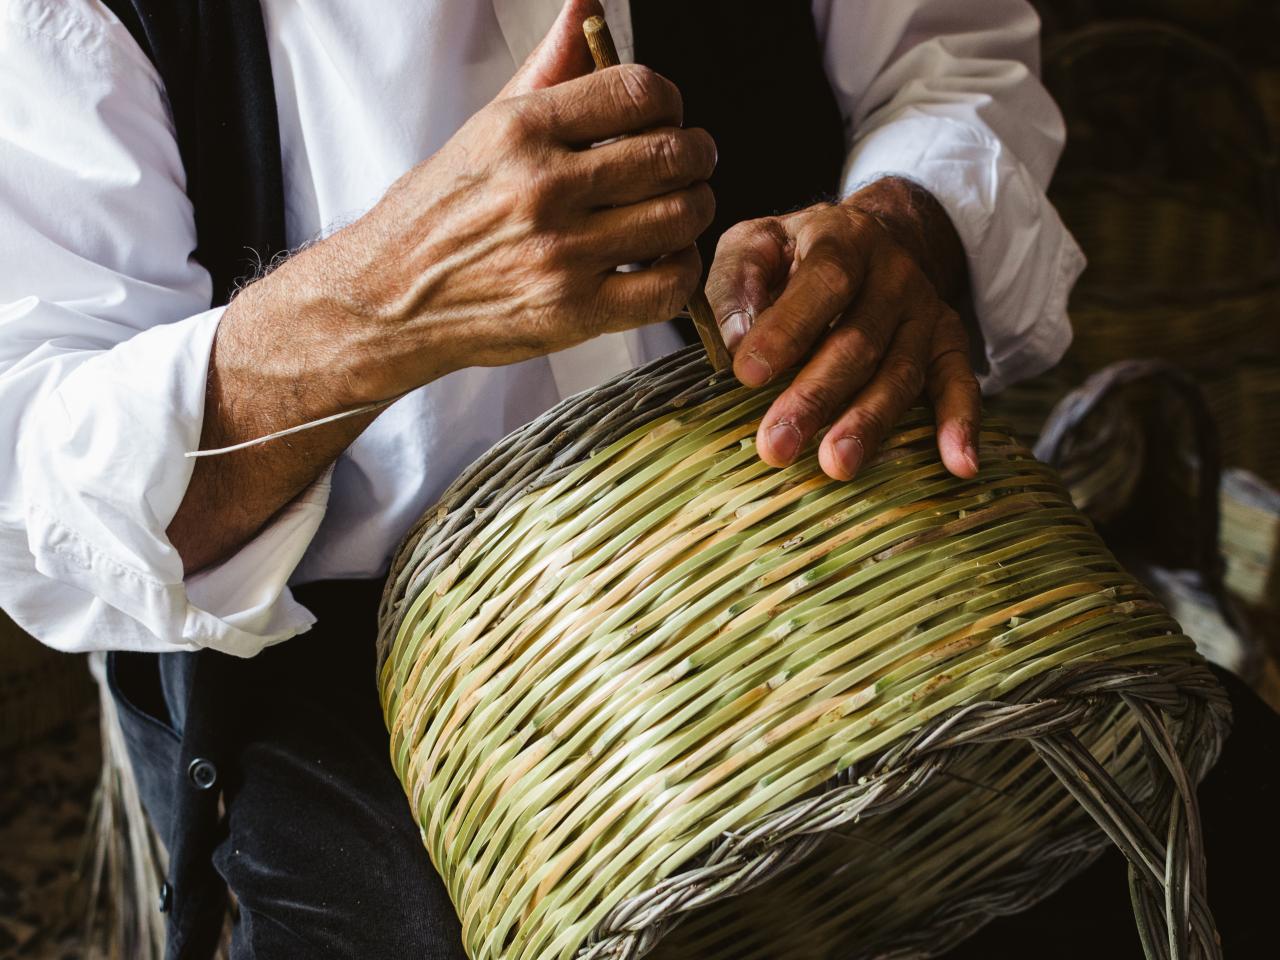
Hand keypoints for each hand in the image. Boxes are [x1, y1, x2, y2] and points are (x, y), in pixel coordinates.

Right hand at [281, 0, 714, 404]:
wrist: (388, 299)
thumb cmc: (437, 214)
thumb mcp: (484, 130)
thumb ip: (547, 69)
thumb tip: (586, 5)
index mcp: (520, 130)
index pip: (637, 90)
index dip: (670, 100)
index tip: (667, 115)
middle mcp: (541, 187)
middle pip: (671, 153)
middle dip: (697, 153)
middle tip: (691, 162)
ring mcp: (560, 253)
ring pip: (678, 217)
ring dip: (695, 209)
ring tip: (679, 209)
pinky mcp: (573, 311)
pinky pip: (668, 285)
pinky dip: (683, 269)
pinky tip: (666, 259)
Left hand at [705, 177, 980, 481]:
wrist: (874, 235)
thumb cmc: (796, 253)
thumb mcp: (755, 243)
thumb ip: (737, 283)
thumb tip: (736, 341)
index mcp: (843, 240)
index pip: (823, 283)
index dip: (787, 329)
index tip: (748, 374)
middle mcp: (893, 275)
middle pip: (859, 340)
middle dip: (816, 396)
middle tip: (777, 445)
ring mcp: (924, 311)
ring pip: (901, 372)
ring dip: (869, 423)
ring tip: (838, 465)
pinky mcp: (947, 342)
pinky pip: (959, 384)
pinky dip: (961, 424)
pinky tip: (959, 464)